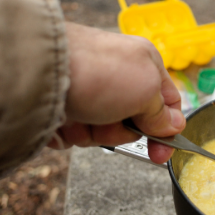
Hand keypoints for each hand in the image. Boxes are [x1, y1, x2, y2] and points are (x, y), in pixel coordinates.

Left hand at [48, 22, 184, 163]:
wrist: (40, 71)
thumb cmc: (97, 72)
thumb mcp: (146, 90)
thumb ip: (163, 112)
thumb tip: (174, 125)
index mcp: (142, 63)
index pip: (167, 101)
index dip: (167, 128)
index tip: (162, 151)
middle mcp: (115, 76)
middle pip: (132, 123)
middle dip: (121, 131)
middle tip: (111, 120)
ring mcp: (87, 92)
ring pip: (101, 132)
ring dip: (93, 133)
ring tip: (81, 116)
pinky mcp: (61, 107)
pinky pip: (74, 134)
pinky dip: (69, 132)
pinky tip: (63, 118)